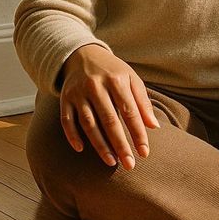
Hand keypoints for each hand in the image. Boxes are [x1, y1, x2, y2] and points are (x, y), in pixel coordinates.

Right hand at [59, 43, 161, 168]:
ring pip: (88, 123)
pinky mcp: (64, 98)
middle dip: (120, 145)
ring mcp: (78, 93)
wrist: (83, 55)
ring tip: (111, 161)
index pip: (130, 111)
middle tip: (129, 165)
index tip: (144, 152)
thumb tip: (154, 127)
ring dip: (99, 145)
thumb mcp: (131, 79)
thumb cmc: (113, 71)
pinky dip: (73, 136)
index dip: (137, 133)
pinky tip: (82, 149)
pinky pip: (67, 121)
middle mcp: (96, 86)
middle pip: (109, 120)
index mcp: (116, 80)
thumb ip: (142, 102)